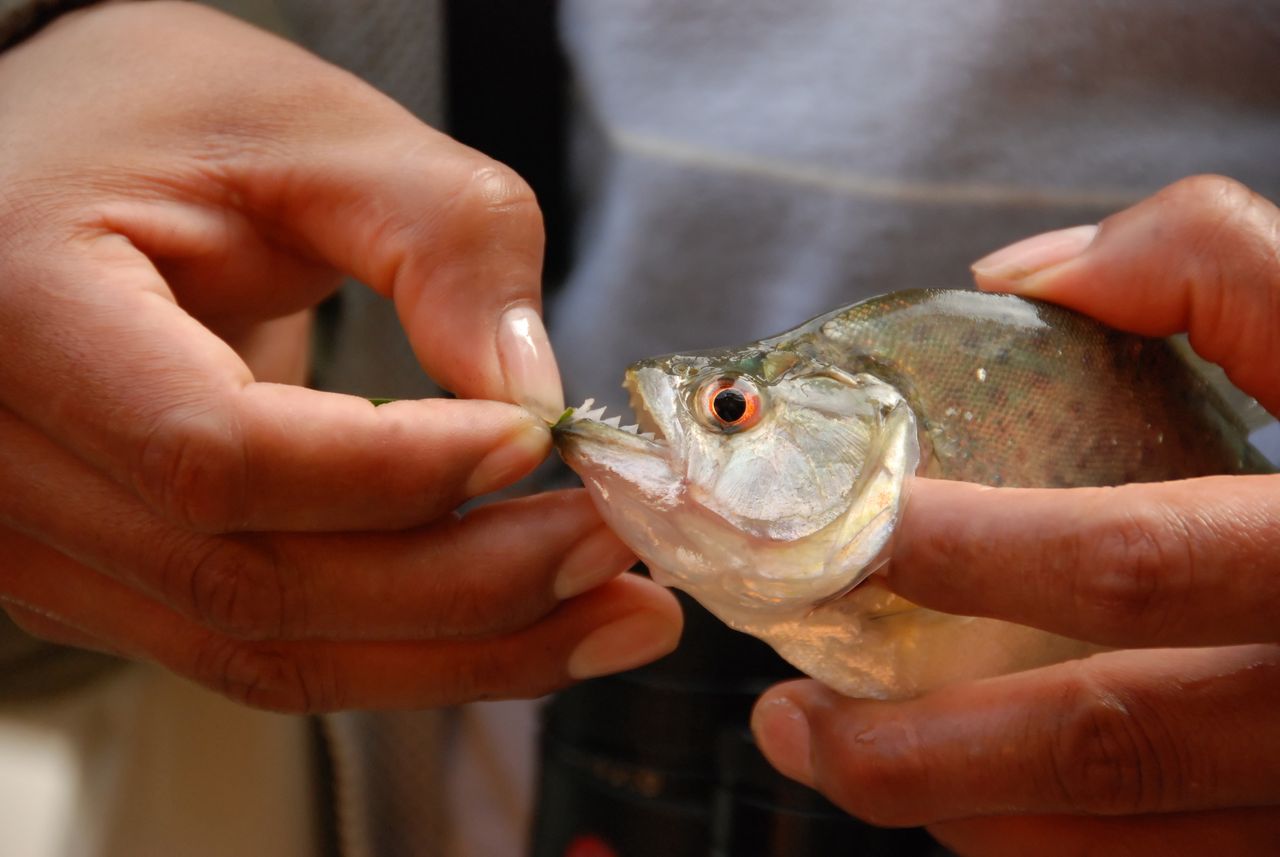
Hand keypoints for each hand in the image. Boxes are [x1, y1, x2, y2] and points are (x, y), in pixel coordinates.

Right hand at [0, 3, 679, 710]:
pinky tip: (519, 619)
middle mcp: (0, 458)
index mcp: (19, 310)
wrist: (66, 171)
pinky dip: (407, 647)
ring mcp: (40, 542)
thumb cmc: (167, 120)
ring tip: (609, 616)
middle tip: (618, 556)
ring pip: (266, 651)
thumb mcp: (314, 131)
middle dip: (468, 593)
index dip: (398, 471)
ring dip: (462, 651)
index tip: (539, 440)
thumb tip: (535, 396)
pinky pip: (265, 648)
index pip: (219, 452)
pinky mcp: (105, 578)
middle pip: (254, 585)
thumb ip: (442, 240)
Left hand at [751, 175, 1279, 854]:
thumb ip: (1218, 267)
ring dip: (964, 818)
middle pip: (1110, 749)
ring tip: (840, 759)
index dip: (974, 553)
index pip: (1136, 564)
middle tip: (788, 719)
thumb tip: (1024, 276)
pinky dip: (1057, 855)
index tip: (849, 536)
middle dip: (919, 751)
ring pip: (1131, 847)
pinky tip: (972, 812)